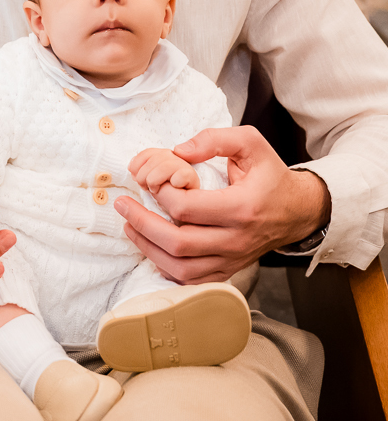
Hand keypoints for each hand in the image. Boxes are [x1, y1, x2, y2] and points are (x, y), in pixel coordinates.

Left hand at [114, 126, 329, 284]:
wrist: (297, 210)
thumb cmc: (270, 175)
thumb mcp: (251, 143)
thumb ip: (215, 139)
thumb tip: (178, 151)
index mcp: (242, 208)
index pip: (187, 209)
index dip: (161, 195)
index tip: (150, 181)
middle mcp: (236, 239)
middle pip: (178, 243)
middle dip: (143, 224)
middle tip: (123, 206)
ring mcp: (232, 259)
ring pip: (180, 268)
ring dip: (148, 248)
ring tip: (130, 226)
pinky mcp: (228, 270)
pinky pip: (190, 280)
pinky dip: (165, 267)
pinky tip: (151, 248)